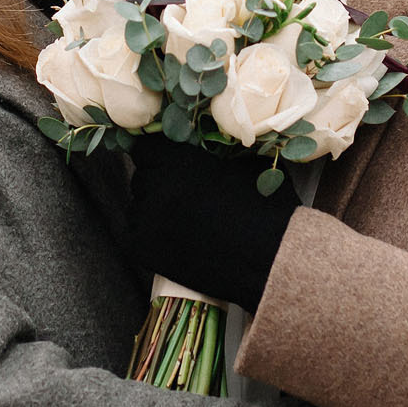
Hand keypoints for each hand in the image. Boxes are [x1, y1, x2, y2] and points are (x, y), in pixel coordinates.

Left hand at [121, 138, 299, 310]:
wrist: (273, 262)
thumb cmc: (267, 211)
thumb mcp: (247, 164)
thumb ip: (218, 150)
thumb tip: (206, 144)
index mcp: (179, 160)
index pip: (146, 148)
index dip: (160, 156)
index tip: (172, 164)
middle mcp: (157, 186)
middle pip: (143, 176)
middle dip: (159, 183)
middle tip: (185, 197)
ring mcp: (147, 219)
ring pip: (139, 206)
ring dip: (154, 210)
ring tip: (186, 223)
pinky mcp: (143, 249)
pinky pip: (135, 234)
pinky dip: (150, 237)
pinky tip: (176, 242)